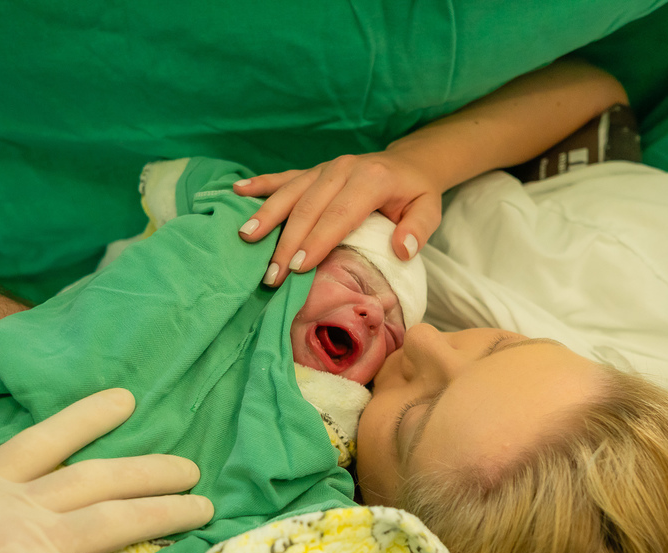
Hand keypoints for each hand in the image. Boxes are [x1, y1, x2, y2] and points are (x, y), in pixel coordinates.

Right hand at [0, 388, 212, 552]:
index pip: (40, 441)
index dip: (88, 418)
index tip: (126, 400)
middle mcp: (6, 509)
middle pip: (97, 479)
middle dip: (149, 470)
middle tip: (189, 467)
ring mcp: (28, 550)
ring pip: (119, 520)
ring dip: (169, 513)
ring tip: (205, 507)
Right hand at [234, 151, 441, 286]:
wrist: (408, 162)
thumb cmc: (415, 193)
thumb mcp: (429, 210)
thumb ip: (418, 230)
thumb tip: (401, 251)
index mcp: (371, 180)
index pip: (339, 213)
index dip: (318, 241)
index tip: (299, 268)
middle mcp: (342, 169)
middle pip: (308, 207)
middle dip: (287, 242)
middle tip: (271, 274)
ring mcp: (324, 167)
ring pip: (290, 192)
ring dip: (266, 216)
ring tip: (245, 238)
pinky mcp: (312, 170)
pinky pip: (283, 177)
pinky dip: (260, 183)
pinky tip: (237, 190)